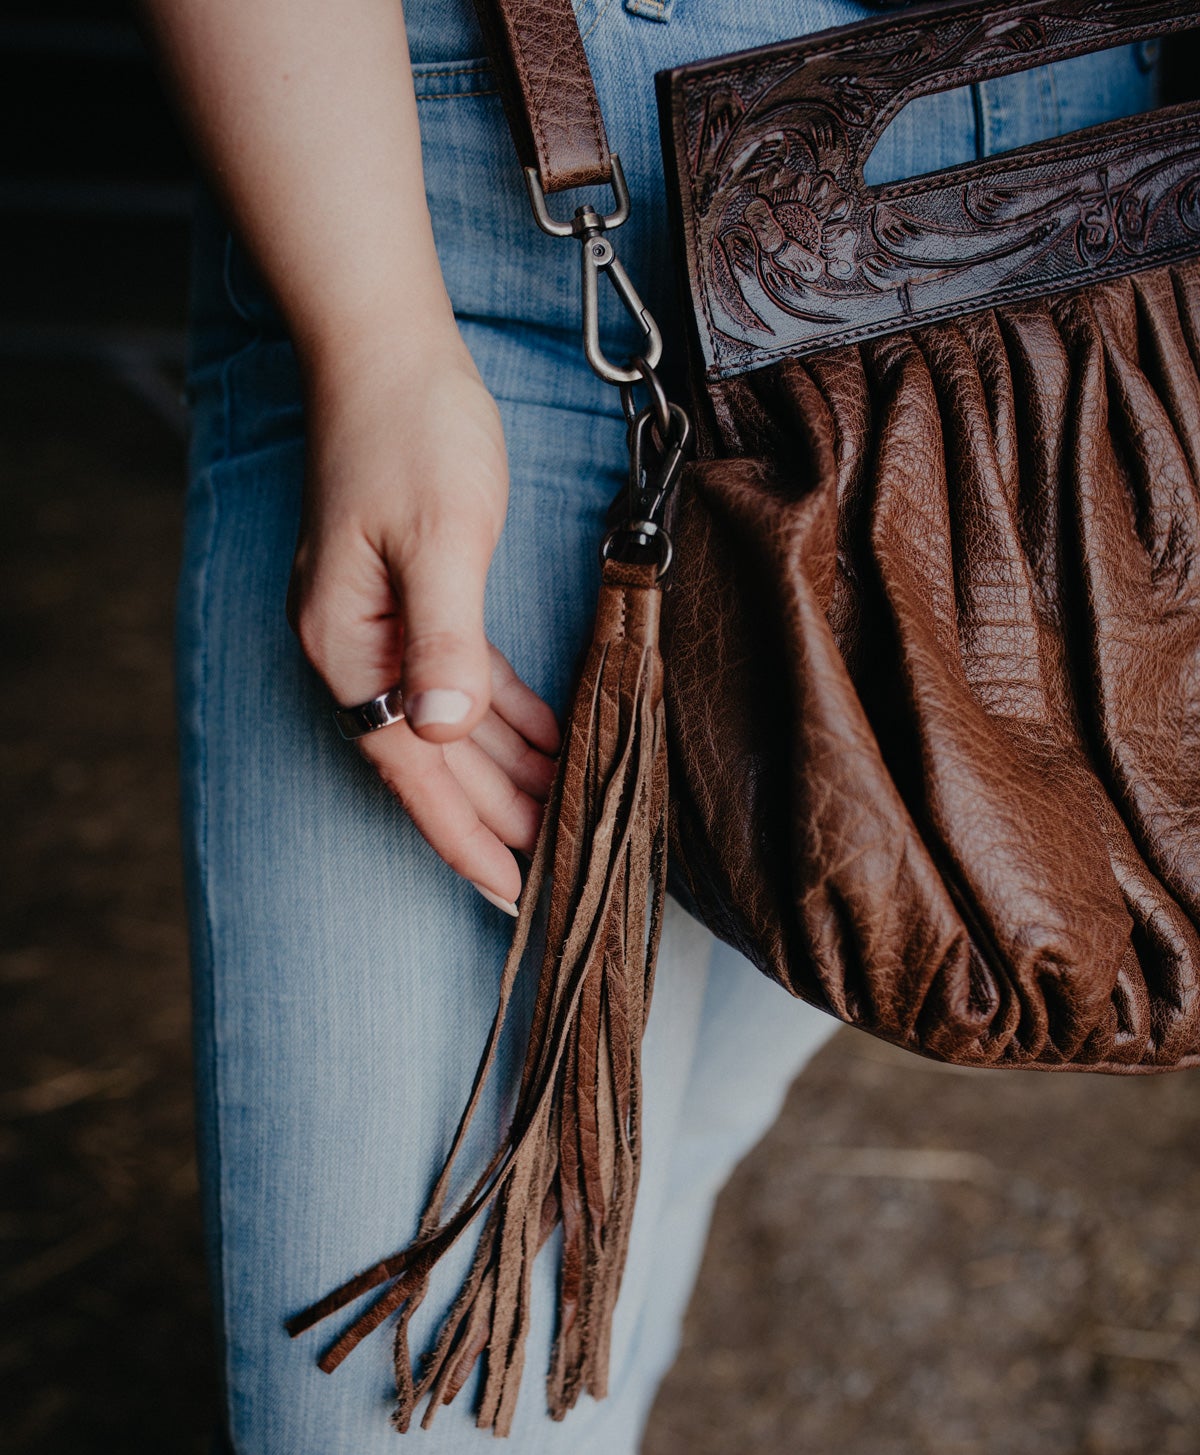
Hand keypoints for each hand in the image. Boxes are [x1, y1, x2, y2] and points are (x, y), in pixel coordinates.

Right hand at [287, 330, 559, 912]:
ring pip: (452, 726)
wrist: (386, 349)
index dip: (464, 833)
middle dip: (498, 813)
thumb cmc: (411, 431)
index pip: (409, 769)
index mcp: (348, 646)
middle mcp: (357, 649)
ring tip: (568, 811)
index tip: (512, 891)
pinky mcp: (413, 600)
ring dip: (510, 769)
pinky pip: (463, 679)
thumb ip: (445, 637)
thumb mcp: (440, 536)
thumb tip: (440, 729)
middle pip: (433, 760)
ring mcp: (382, 627)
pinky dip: (508, 714)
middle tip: (563, 864)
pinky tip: (552, 736)